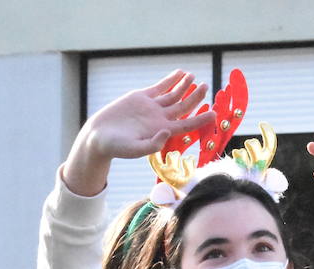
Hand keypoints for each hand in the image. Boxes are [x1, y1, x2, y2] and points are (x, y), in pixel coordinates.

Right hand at [64, 71, 211, 195]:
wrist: (99, 137)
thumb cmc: (116, 147)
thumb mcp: (134, 149)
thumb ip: (152, 144)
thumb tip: (167, 132)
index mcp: (162, 132)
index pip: (187, 125)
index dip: (201, 119)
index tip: (214, 114)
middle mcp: (160, 119)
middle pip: (183, 107)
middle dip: (195, 97)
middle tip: (206, 87)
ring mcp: (151, 107)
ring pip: (173, 95)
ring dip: (184, 86)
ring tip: (194, 77)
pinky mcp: (141, 97)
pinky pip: (160, 87)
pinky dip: (170, 80)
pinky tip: (180, 74)